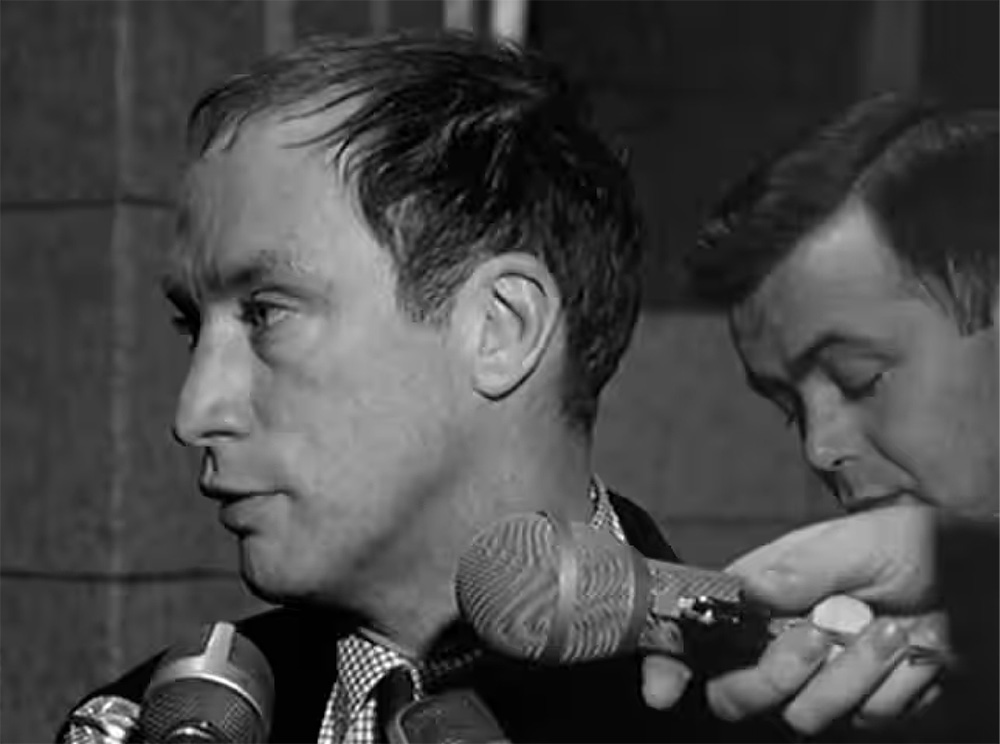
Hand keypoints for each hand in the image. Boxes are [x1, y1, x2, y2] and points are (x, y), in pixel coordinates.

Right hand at [641, 506, 947, 734]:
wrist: (977, 579)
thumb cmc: (910, 544)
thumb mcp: (854, 542)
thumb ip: (796, 569)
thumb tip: (742, 593)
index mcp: (760, 594)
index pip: (698, 633)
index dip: (670, 662)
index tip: (662, 687)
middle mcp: (778, 642)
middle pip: (735, 693)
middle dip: (770, 677)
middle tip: (814, 640)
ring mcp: (819, 680)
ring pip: (801, 716)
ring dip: (850, 676)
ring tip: (890, 632)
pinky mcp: (863, 707)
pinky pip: (862, 721)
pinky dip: (892, 687)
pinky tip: (912, 652)